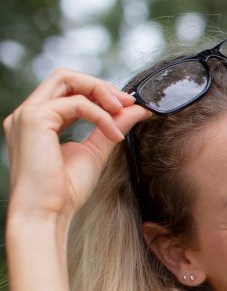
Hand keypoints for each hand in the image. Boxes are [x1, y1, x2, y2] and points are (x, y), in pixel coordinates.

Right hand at [3, 67, 150, 223]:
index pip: (68, 90)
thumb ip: (112, 127)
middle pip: (65, 77)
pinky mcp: (34, 119)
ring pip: (66, 79)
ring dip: (101, 92)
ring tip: (124, 112)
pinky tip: (113, 134)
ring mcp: (27, 114)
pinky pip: (75, 103)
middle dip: (100, 85)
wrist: (47, 214)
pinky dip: (100, 115)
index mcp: (39, 121)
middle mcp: (28, 113)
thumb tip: (136, 110)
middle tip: (128, 102)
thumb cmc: (65, 192)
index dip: (99, 92)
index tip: (127, 104)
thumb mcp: (96, 152)